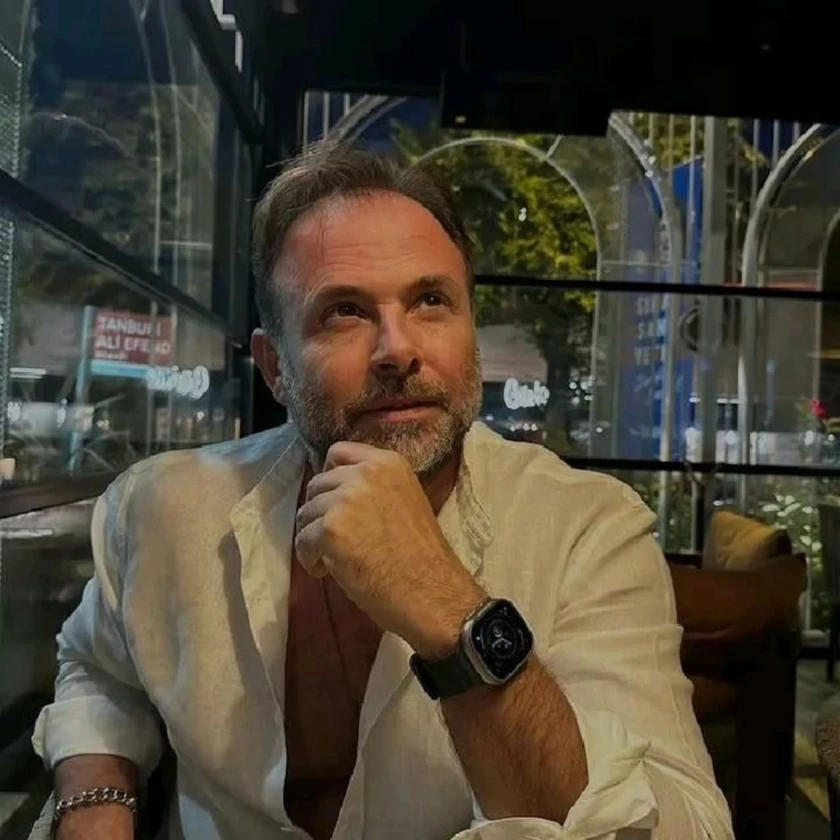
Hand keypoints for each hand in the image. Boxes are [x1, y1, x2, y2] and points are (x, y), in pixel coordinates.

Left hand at [295, 442, 485, 656]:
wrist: (431, 591)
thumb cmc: (421, 555)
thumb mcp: (404, 500)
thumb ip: (374, 487)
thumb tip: (337, 490)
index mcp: (387, 463)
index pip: (338, 452)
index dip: (329, 477)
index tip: (334, 500)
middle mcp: (365, 473)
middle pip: (317, 484)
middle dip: (320, 512)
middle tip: (336, 539)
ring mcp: (346, 499)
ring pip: (306, 513)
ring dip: (313, 537)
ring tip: (333, 559)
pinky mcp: (330, 529)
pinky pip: (302, 541)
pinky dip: (309, 560)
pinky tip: (327, 571)